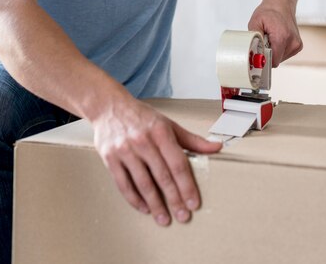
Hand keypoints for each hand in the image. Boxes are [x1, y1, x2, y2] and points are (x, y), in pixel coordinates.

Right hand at [92, 98, 221, 225]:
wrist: (108, 106)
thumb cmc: (141, 117)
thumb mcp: (167, 124)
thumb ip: (191, 139)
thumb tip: (217, 147)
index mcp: (160, 131)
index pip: (177, 163)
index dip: (187, 185)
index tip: (193, 203)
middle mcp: (142, 141)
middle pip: (162, 175)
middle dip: (174, 199)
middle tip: (182, 216)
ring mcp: (124, 150)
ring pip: (143, 183)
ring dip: (155, 204)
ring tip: (164, 219)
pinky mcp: (110, 157)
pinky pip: (123, 184)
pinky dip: (134, 199)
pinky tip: (144, 208)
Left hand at [248, 1, 302, 65]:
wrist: (281, 4)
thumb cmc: (269, 12)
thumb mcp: (255, 22)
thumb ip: (253, 38)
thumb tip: (252, 51)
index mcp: (282, 37)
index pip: (273, 61)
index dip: (264, 58)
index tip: (259, 52)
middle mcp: (292, 42)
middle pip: (276, 60)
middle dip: (268, 53)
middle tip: (265, 40)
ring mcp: (297, 44)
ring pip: (280, 58)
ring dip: (274, 51)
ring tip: (271, 37)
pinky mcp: (298, 45)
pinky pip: (285, 54)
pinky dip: (279, 49)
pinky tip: (277, 38)